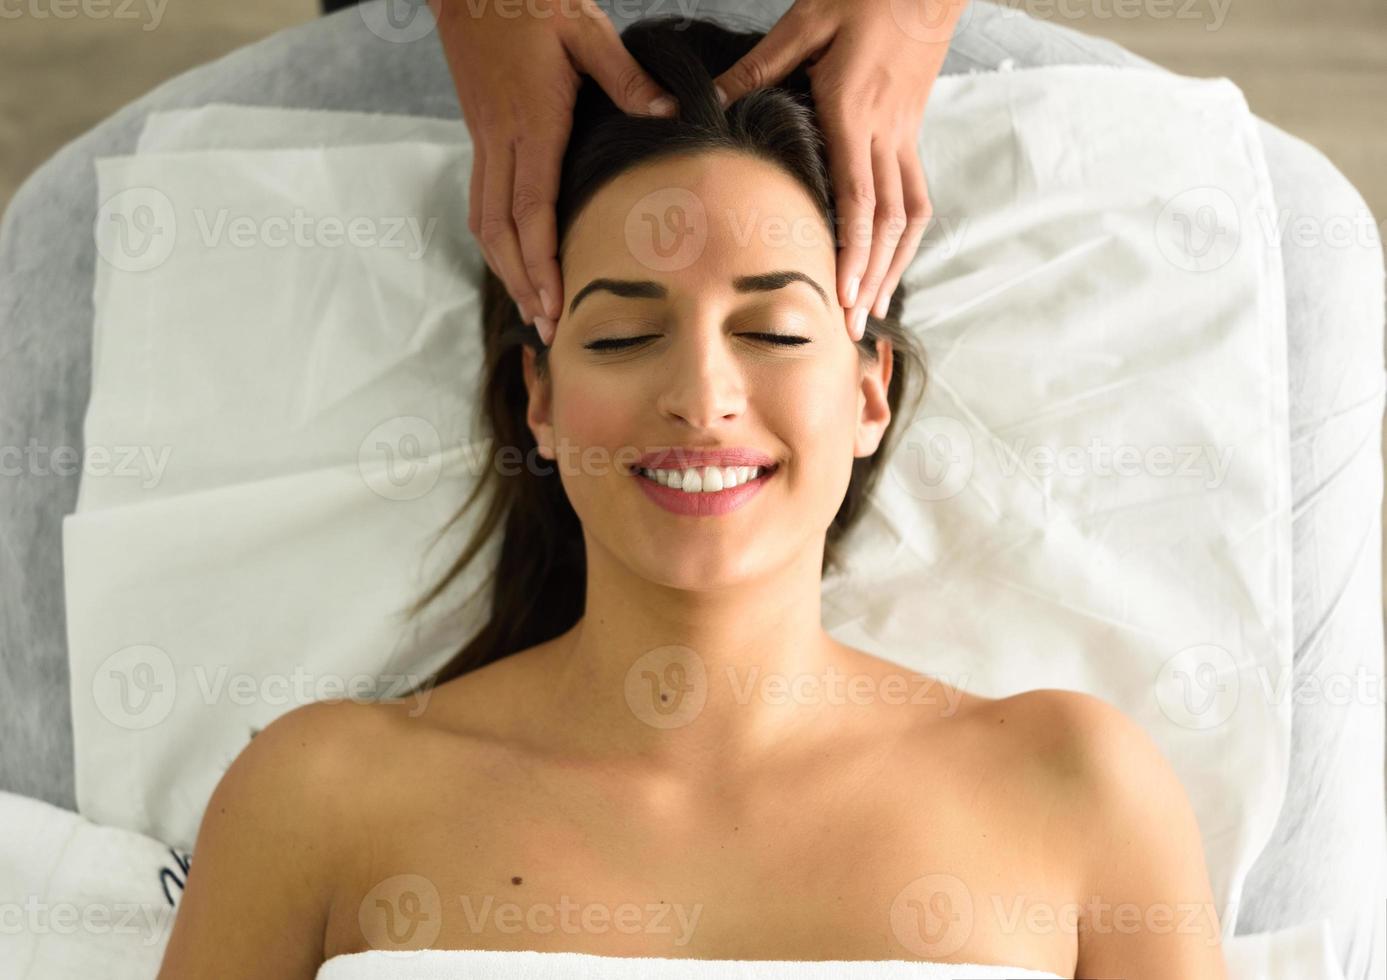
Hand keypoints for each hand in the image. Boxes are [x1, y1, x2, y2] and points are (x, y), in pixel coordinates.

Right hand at [428, 0, 677, 344]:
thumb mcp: (585, 29)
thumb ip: (626, 77)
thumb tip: (668, 115)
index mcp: (531, 123)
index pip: (532, 211)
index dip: (541, 263)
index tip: (553, 304)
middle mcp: (500, 140)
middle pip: (502, 231)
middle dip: (521, 284)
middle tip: (544, 327)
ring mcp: (484, 139)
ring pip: (484, 220)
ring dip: (504, 269)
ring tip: (527, 307)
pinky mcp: (480, 132)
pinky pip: (480, 199)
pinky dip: (494, 239)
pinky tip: (510, 258)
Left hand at [712, 0, 968, 340]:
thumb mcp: (804, 22)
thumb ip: (757, 68)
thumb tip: (707, 104)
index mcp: (853, 110)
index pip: (857, 197)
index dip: (851, 250)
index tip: (839, 293)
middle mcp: (885, 133)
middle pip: (884, 220)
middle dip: (870, 277)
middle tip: (854, 325)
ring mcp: (904, 135)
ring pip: (907, 214)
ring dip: (893, 266)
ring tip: (875, 309)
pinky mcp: (911, 132)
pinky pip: (915, 194)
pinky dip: (906, 236)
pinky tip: (894, 262)